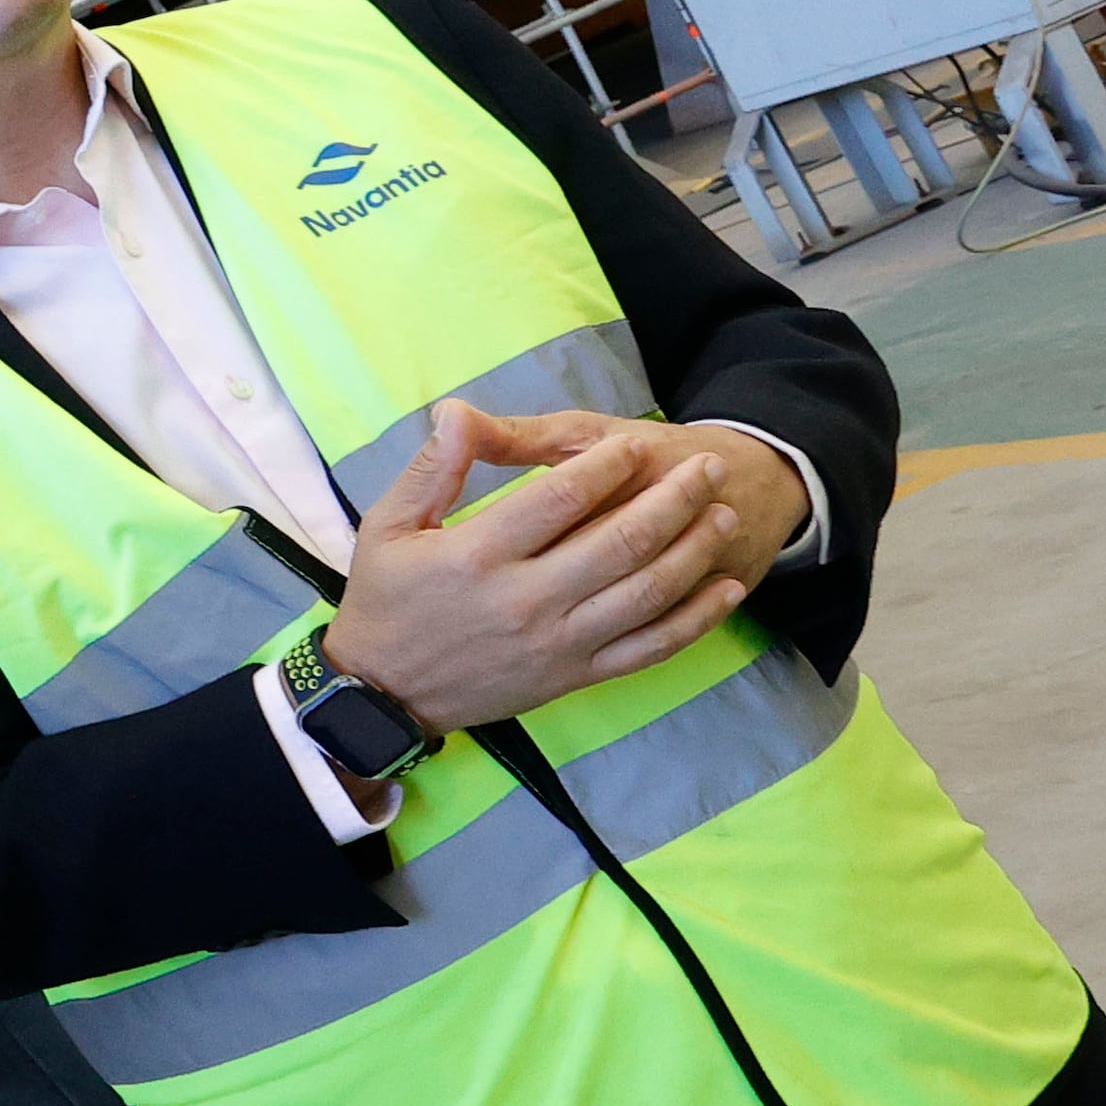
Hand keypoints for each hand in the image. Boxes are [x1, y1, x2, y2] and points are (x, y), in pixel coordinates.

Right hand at [320, 398, 754, 732]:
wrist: (381, 693)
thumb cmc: (385, 601)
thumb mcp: (387, 526)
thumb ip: (431, 470)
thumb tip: (457, 412)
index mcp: (477, 557)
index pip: (561, 499)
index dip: (607, 465)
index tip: (635, 443)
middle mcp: (524, 601)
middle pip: (620, 541)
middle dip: (675, 498)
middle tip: (708, 467)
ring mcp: (556, 643)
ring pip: (646, 592)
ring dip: (694, 550)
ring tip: (722, 514)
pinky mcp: (573, 676)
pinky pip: (649, 648)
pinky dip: (695, 619)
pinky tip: (723, 590)